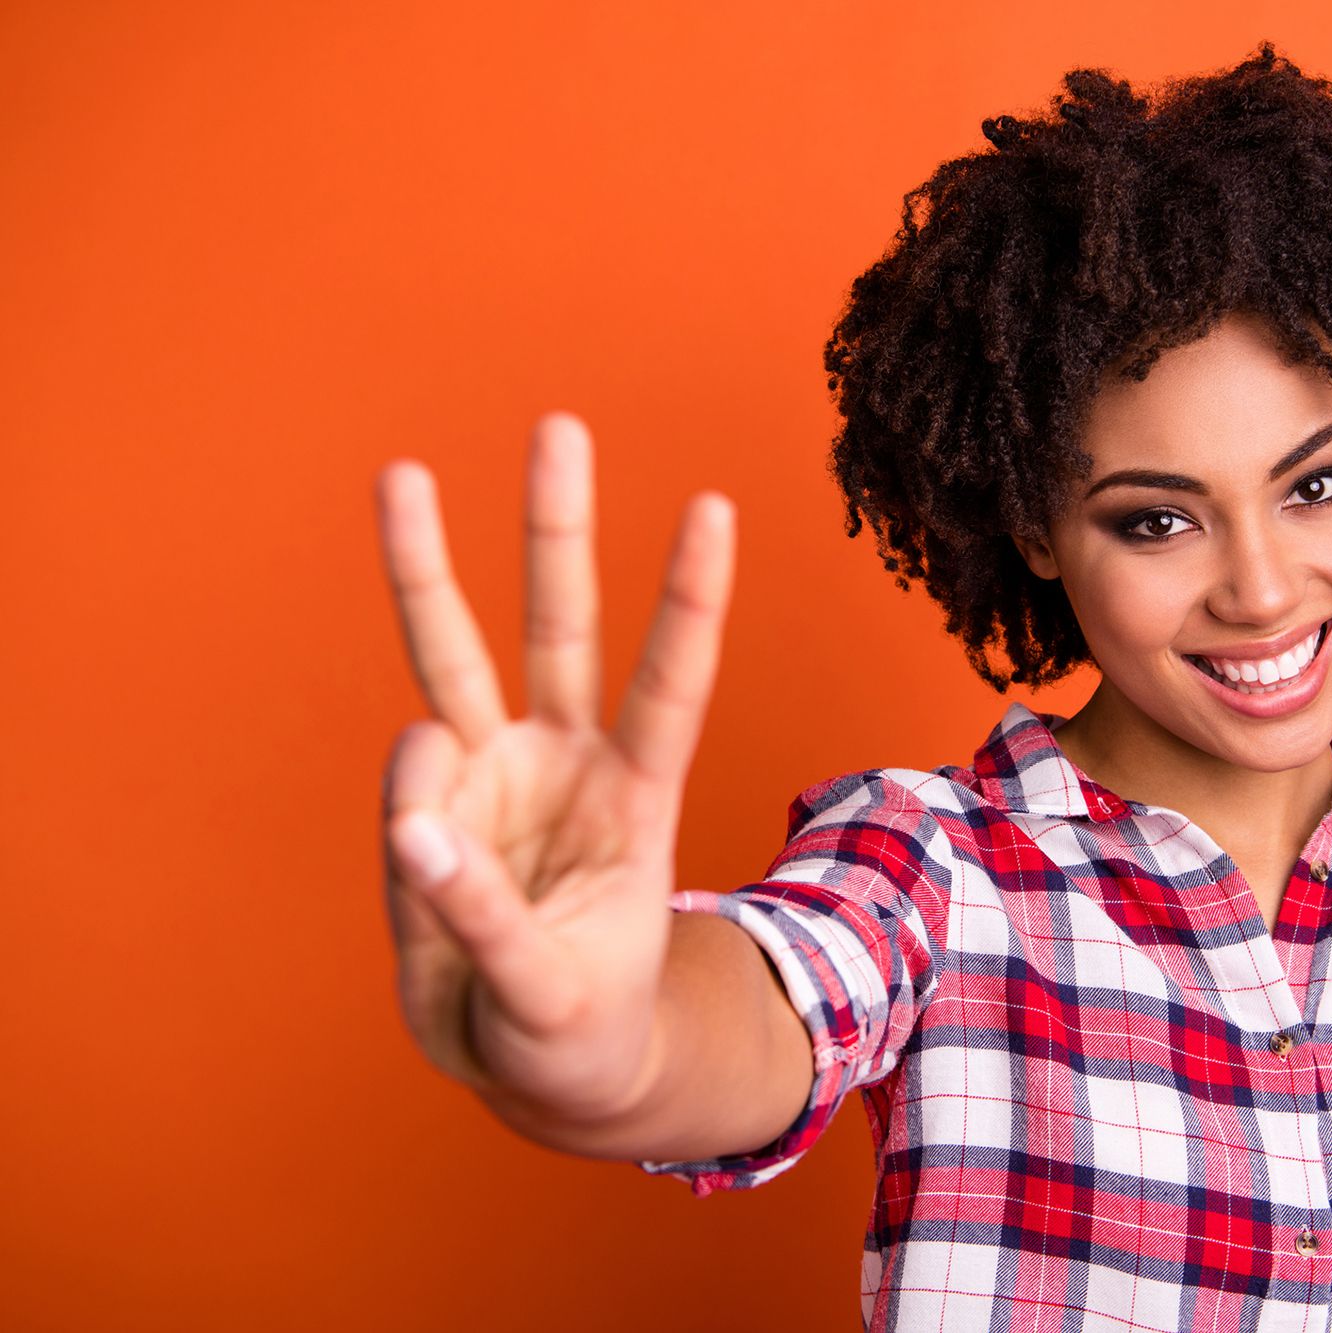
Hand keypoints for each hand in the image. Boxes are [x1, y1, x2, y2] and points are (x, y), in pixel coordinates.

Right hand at [374, 412, 731, 1126]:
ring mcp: (496, 778)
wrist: (546, 1065)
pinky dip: (410, 807)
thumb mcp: (551, 998)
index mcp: (636, 802)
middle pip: (560, 629)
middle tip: (560, 425)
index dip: (690, 600)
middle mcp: (566, 765)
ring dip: (427, 565)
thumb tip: (415, 823)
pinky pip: (411, 780)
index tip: (713, 506)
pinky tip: (426, 847)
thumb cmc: (577, 1027)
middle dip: (557, 530)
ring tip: (403, 474)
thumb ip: (484, 916)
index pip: (671, 685)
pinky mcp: (437, 808)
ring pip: (456, 656)